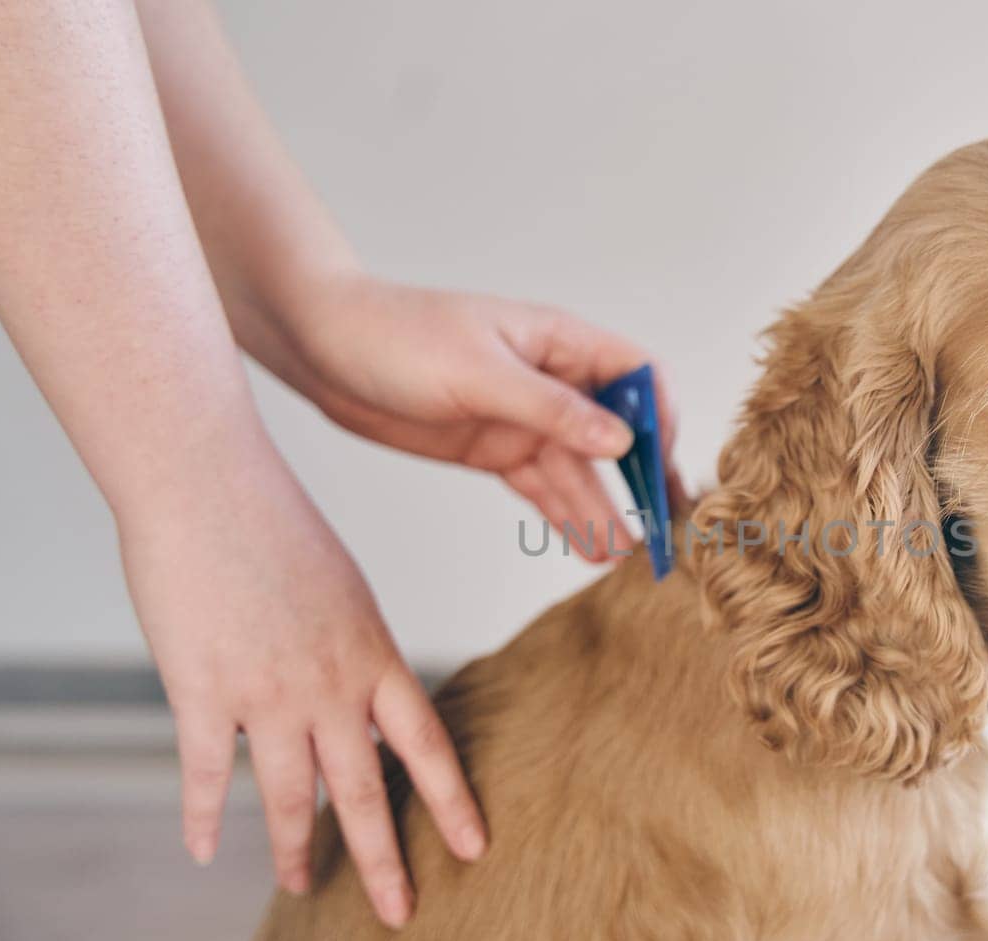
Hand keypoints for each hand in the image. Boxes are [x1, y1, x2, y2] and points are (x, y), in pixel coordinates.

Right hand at [118, 439, 484, 928]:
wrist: (210, 482)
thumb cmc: (277, 523)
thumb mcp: (343, 589)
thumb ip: (354, 649)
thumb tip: (360, 691)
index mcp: (373, 656)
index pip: (427, 745)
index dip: (452, 802)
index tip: (474, 849)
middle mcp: (329, 685)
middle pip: (366, 790)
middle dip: (384, 860)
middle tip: (401, 916)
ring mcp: (265, 693)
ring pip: (289, 795)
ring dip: (295, 850)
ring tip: (302, 888)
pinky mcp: (200, 690)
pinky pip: (204, 773)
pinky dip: (203, 818)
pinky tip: (205, 852)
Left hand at [268, 274, 677, 561]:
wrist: (323, 350)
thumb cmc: (397, 337)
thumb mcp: (479, 372)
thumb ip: (552, 409)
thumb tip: (621, 440)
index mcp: (559, 342)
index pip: (637, 374)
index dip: (659, 416)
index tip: (662, 463)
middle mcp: (551, 381)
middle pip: (618, 431)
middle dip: (644, 476)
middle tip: (664, 526)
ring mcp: (524, 419)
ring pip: (581, 470)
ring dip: (606, 509)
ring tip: (628, 556)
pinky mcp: (495, 450)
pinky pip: (544, 488)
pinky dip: (567, 516)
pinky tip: (591, 547)